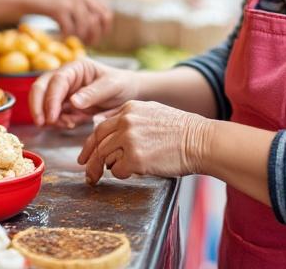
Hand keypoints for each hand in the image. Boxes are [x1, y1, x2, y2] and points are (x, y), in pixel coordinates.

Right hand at [30, 59, 135, 127]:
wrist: (128, 94)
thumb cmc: (121, 84)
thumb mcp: (112, 87)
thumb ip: (93, 93)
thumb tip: (73, 102)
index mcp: (76, 68)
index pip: (56, 81)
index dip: (51, 98)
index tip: (51, 116)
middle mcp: (66, 77)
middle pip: (41, 88)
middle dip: (38, 106)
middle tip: (42, 123)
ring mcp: (64, 92)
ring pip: (44, 102)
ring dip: (50, 116)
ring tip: (67, 124)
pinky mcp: (65, 105)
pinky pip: (54, 113)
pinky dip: (57, 121)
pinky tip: (71, 124)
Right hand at [35, 0, 111, 45]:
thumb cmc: (45, 0)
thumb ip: (81, 6)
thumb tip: (96, 26)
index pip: (106, 10)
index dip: (105, 27)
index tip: (98, 37)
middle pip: (100, 19)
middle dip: (96, 35)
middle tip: (88, 44)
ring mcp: (70, 0)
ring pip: (85, 26)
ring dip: (81, 38)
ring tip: (73, 43)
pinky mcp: (59, 8)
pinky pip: (70, 30)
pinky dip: (66, 38)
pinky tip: (61, 39)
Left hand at [78, 101, 211, 184]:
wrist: (200, 141)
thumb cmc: (182, 131)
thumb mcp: (152, 113)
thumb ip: (130, 119)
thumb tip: (111, 132)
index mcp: (129, 109)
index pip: (100, 127)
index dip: (90, 144)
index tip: (85, 156)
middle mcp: (125, 121)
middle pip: (97, 143)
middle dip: (90, 161)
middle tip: (89, 174)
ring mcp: (129, 139)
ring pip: (105, 158)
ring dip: (109, 169)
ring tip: (119, 173)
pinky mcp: (135, 158)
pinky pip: (118, 171)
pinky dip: (124, 175)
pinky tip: (137, 171)